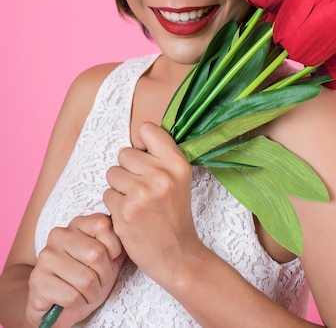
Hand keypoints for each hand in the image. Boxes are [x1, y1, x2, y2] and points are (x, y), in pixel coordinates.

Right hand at [26, 213, 125, 326]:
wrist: (60, 304)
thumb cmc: (87, 277)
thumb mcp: (109, 259)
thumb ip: (119, 243)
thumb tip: (133, 230)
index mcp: (78, 223)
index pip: (104, 224)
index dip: (114, 248)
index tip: (109, 259)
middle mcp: (59, 234)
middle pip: (96, 253)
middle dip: (105, 275)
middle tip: (99, 281)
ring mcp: (46, 256)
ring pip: (85, 278)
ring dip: (92, 293)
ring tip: (87, 292)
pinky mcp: (37, 280)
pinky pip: (70, 296)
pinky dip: (78, 304)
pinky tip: (74, 301)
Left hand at [104, 122, 202, 288]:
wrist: (178, 256)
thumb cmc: (175, 215)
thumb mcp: (180, 179)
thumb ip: (161, 157)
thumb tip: (136, 141)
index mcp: (177, 163)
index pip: (147, 129)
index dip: (141, 143)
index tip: (145, 157)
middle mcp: (161, 175)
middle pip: (124, 153)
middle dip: (128, 170)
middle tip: (142, 189)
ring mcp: (142, 193)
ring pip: (112, 173)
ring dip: (119, 187)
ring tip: (135, 202)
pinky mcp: (125, 211)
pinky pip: (107, 194)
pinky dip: (114, 205)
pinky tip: (129, 216)